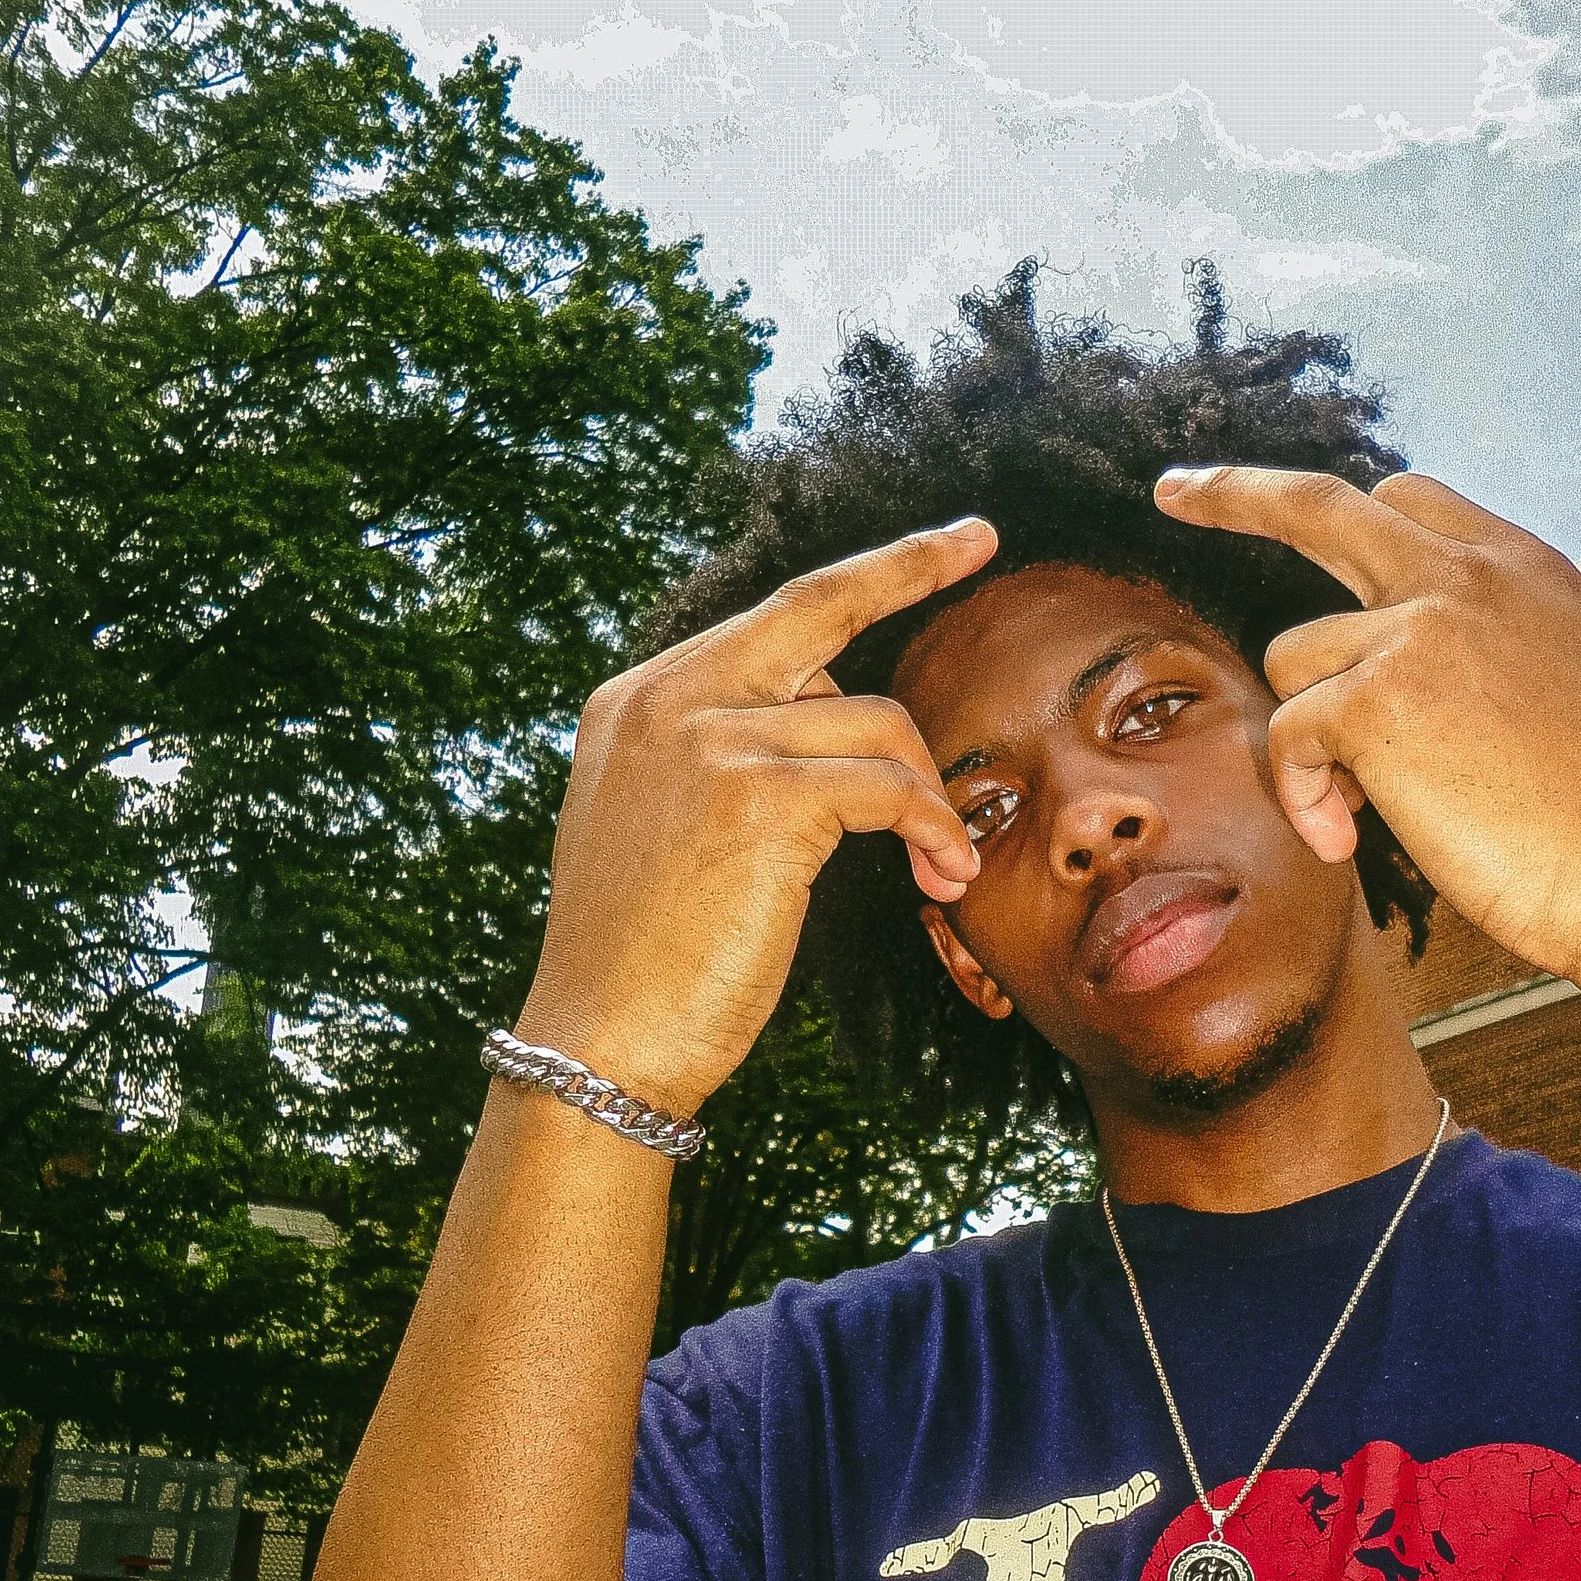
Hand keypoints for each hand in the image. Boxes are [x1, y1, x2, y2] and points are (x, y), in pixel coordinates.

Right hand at [513, 519, 993, 1114]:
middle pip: (817, 603)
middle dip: (909, 563)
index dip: (861, 581)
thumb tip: (826, 717)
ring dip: (928, 798)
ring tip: (943, 867)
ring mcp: (710, 738)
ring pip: (876, 723)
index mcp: (641, 699)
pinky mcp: (759, 796)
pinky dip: (930, 829)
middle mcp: (667, 697)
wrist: (601, 1041)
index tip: (930, 548)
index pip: (772, 621)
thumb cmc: (646, 959)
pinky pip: (888, 787)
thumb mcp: (665, 827)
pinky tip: (938, 877)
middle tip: (980, 539)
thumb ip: (724, 756)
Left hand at [1149, 467, 1580, 985]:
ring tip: (1366, 812)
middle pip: (1318, 504)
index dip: (1347, 515)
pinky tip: (1350, 844)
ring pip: (1295, 659)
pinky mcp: (1377, 699)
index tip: (1284, 507)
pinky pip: (1292, 737)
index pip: (1409, 502)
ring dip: (1313, 742)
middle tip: (1172, 492)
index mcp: (1523, 568)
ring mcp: (1419, 629)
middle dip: (1233, 493)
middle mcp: (1467, 577)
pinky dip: (1306, 798)